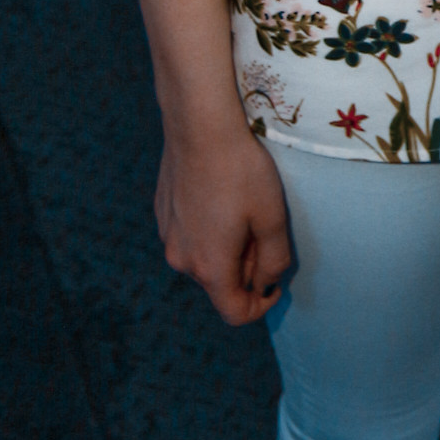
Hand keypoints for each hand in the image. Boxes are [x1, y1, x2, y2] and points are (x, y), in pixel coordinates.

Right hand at [155, 121, 291, 323]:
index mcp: (210, 267)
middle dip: (247, 269)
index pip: (234, 312)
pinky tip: (222, 196)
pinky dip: (210, 231)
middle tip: (263, 229)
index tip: (276, 282)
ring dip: (228, 249)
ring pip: (205, 259)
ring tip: (243, 209)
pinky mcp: (163, 215)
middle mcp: (181, 259)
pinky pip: (191, 237)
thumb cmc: (241, 170)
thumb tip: (267, 282)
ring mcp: (168, 237)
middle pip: (220, 284)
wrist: (199, 126)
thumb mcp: (272, 216)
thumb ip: (274, 259)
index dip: (260, 306)